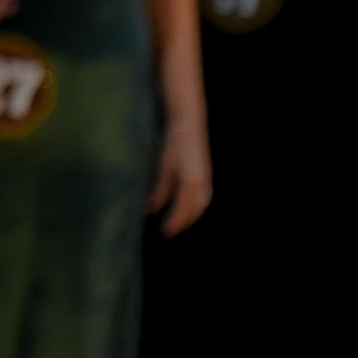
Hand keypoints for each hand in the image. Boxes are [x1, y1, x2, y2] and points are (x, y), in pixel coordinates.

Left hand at [149, 118, 211, 237]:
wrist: (188, 124)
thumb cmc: (172, 144)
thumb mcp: (162, 167)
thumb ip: (159, 189)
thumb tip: (151, 209)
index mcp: (190, 182)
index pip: (182, 210)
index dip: (173, 224)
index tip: (164, 233)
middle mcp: (201, 183)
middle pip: (193, 211)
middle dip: (182, 223)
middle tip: (168, 233)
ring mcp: (206, 178)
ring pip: (200, 205)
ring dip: (189, 216)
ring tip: (177, 224)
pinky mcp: (206, 174)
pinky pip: (203, 197)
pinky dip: (195, 206)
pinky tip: (186, 208)